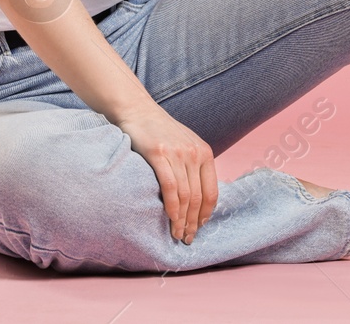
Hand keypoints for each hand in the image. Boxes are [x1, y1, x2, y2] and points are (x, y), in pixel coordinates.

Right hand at [112, 102, 217, 244]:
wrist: (137, 110)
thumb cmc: (160, 131)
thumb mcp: (185, 144)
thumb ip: (194, 165)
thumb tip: (198, 197)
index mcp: (204, 152)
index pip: (211, 192)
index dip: (206, 214)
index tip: (200, 228)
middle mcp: (194, 153)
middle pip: (199, 197)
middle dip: (194, 222)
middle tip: (188, 238)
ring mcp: (178, 154)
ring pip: (185, 196)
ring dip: (182, 220)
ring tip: (178, 234)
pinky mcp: (159, 154)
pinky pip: (170, 187)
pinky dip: (171, 207)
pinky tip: (170, 219)